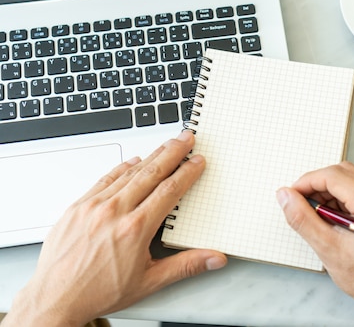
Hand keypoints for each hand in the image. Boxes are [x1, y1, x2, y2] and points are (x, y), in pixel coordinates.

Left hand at [2, 131, 226, 326]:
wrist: (56, 298)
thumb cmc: (98, 292)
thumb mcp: (149, 282)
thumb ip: (186, 266)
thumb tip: (213, 258)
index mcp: (136, 229)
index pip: (169, 191)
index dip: (187, 173)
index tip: (197, 162)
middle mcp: (115, 212)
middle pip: (151, 173)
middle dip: (172, 153)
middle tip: (185, 139)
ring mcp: (94, 207)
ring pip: (129, 173)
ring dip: (151, 156)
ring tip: (166, 145)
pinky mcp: (78, 207)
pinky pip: (104, 180)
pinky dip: (122, 168)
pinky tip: (133, 161)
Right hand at [277, 162, 353, 326]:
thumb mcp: (328, 248)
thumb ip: (302, 218)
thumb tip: (286, 196)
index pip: (333, 175)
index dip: (307, 182)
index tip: (293, 195)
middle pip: (343, 172)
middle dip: (318, 186)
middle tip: (304, 206)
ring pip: (352, 178)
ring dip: (331, 192)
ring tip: (322, 218)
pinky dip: (344, 198)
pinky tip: (337, 219)